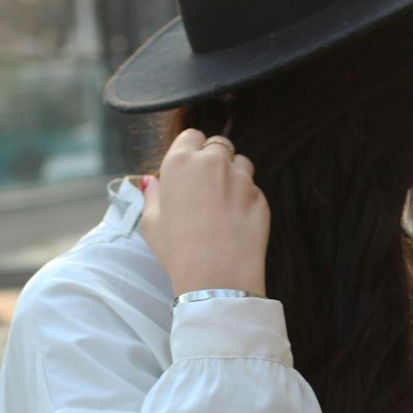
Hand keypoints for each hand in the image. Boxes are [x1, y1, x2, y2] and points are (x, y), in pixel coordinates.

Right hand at [139, 129, 269, 297]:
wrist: (217, 276)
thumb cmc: (177, 250)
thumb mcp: (151, 223)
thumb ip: (153, 195)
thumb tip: (151, 182)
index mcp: (181, 162)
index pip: (191, 137)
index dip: (190, 151)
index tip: (189, 170)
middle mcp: (213, 162)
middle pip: (218, 146)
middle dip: (213, 161)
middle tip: (205, 189)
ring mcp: (241, 178)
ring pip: (240, 163)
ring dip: (233, 176)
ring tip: (223, 205)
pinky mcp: (261, 197)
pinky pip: (253, 190)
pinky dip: (246, 199)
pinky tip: (235, 223)